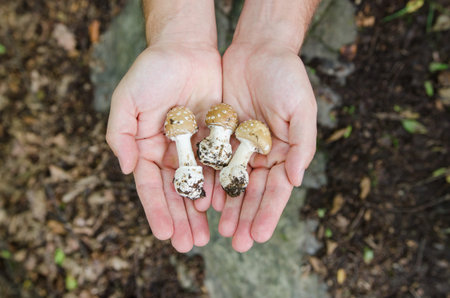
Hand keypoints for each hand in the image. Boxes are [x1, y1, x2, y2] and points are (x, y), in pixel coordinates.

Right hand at [106, 43, 221, 251]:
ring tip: (206, 236)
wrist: (185, 48)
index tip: (165, 233)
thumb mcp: (127, 100)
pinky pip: (219, 167)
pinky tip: (224, 207)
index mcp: (146, 148)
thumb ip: (120, 135)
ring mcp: (193, 149)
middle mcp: (169, 153)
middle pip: (176, 193)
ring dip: (201, 212)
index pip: (150, 186)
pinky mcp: (216, 140)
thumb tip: (127, 170)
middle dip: (181, 219)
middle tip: (188, 245)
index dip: (157, 210)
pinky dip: (221, 187)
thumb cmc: (152, 72)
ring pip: (199, 186)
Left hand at [214, 42, 316, 251]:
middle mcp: (262, 155)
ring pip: (232, 184)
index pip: (277, 190)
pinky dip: (210, 183)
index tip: (258, 236)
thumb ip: (301, 145)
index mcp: (284, 152)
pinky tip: (205, 202)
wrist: (259, 50)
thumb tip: (295, 180)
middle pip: (253, 193)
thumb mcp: (301, 108)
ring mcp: (240, 147)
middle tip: (236, 243)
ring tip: (219, 231)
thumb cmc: (286, 77)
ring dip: (227, 208)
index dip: (268, 213)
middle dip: (245, 218)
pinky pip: (214, 163)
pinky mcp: (221, 136)